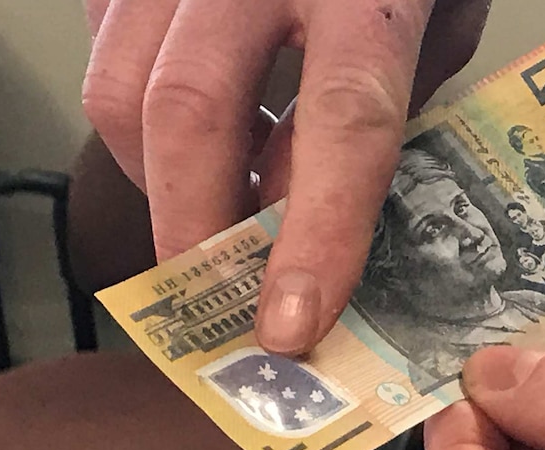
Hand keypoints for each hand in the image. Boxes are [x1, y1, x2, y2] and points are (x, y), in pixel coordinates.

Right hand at [81, 0, 490, 353]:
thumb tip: (302, 202)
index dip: (316, 234)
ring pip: (120, 93)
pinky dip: (141, 124)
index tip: (291, 324)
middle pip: (190, 113)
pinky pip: (108, 58)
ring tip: (214, 212)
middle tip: (218, 302)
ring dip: (159, 181)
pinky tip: (196, 136)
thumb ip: (381, 106)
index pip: (342, 120)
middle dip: (196, 230)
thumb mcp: (435, 20)